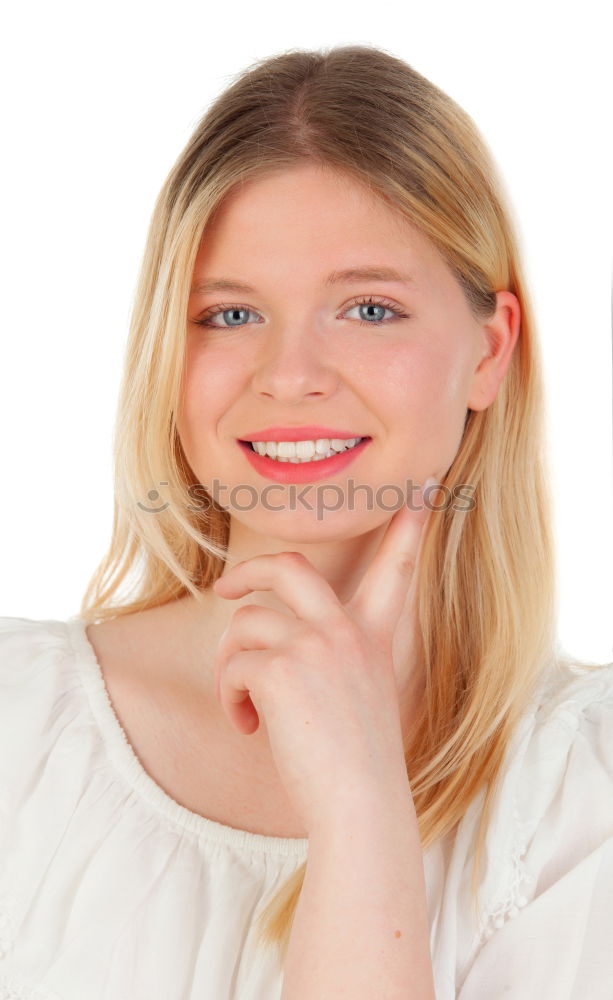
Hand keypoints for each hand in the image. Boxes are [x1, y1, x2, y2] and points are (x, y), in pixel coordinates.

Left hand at [211, 481, 436, 834]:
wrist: (361, 807)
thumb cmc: (356, 766)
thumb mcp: (361, 697)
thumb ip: (331, 660)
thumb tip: (268, 644)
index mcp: (372, 637)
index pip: (395, 569)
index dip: (408, 527)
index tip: (422, 489)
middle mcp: (347, 631)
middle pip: (288, 566)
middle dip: (248, 572)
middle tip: (225, 590)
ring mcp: (316, 644)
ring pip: (245, 624)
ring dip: (230, 666)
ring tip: (243, 704)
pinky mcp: (281, 667)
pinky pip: (233, 666)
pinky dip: (230, 697)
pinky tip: (248, 727)